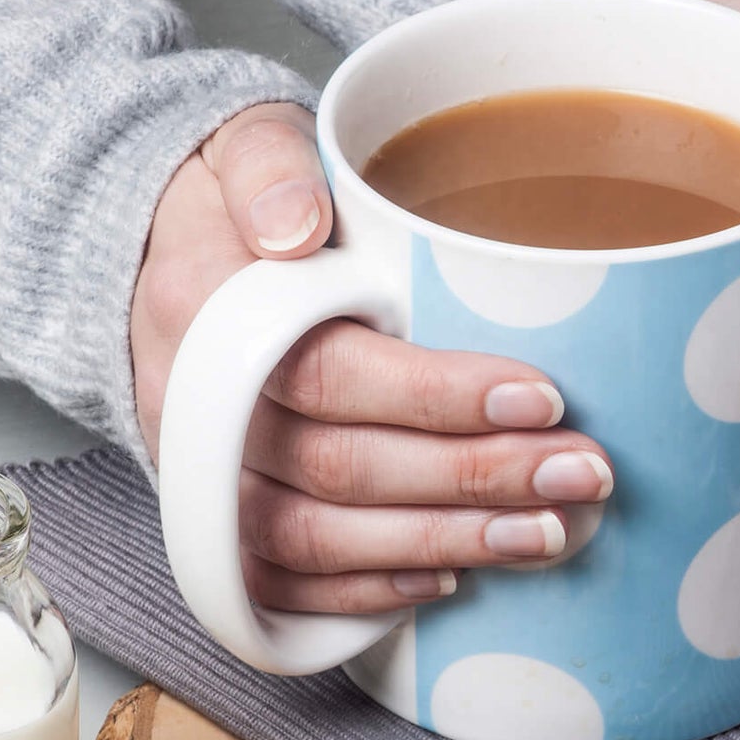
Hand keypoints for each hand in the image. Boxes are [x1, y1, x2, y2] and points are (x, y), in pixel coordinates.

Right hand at [130, 102, 612, 615]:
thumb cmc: (232, 206)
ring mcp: (201, 484)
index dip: (439, 396)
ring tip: (549, 532)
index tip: (542, 397)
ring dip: (444, 544)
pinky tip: (454, 580)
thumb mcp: (246, 147)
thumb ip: (271, 170)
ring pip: (322, 540)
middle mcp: (195, 414)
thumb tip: (295, 225)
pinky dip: (370, 593)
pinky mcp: (215, 531)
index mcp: (204, 314)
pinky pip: (285, 587)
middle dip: (476, 478)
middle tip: (583, 472)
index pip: (331, 373)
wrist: (157, 262)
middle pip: (343, 468)